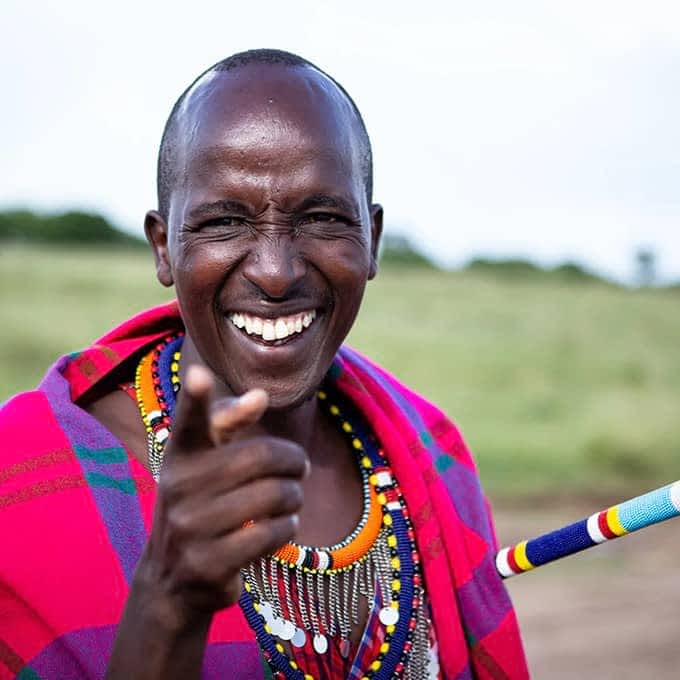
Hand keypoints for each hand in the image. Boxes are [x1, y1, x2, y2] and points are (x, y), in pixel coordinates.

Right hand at [134, 364, 307, 629]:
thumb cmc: (202, 505)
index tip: (200, 374)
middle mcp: (179, 487)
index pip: (190, 422)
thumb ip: (230, 423)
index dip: (195, 399)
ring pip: (273, 496)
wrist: (171, 580)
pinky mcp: (207, 563)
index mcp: (180, 455)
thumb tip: (260, 395)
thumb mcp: (207, 463)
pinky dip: (288, 527)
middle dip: (293, 462)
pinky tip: (283, 527)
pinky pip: (271, 534)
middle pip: (261, 457)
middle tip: (300, 468)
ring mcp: (190, 528)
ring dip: (295, 497)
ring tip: (291, 499)